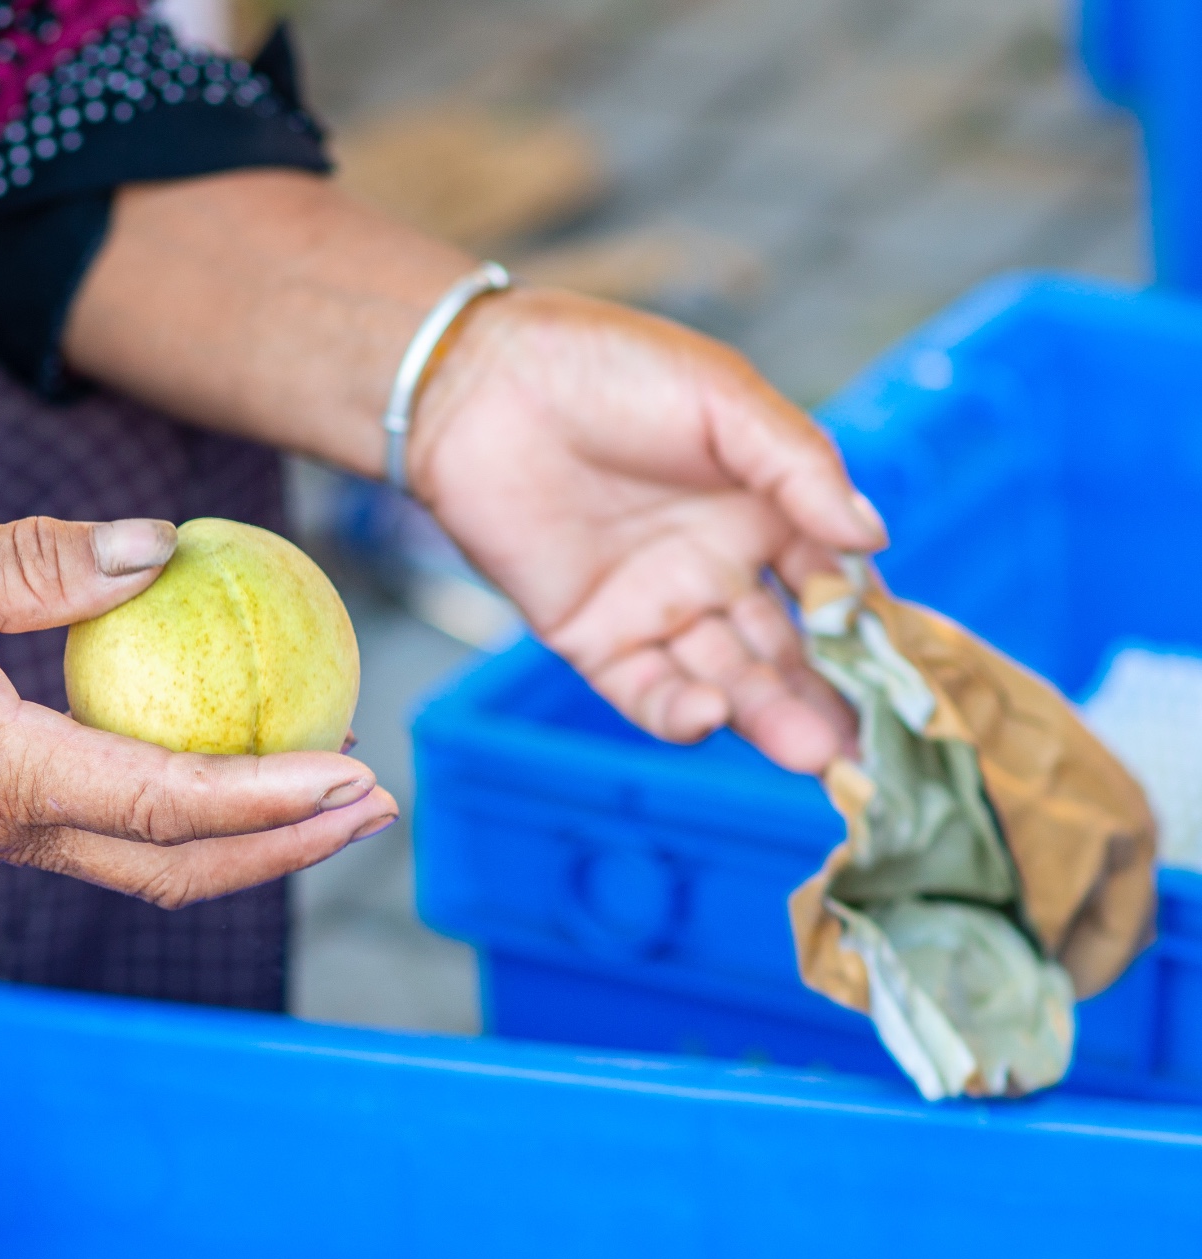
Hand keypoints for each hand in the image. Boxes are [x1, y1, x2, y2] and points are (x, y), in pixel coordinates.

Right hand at [0, 516, 397, 906]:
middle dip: (288, 848)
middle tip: (378, 802)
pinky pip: (109, 839)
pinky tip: (217, 772)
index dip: (271, 797)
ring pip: (148, 866)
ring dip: (247, 844)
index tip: (356, 775)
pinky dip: (186, 821)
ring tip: (326, 800)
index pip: (166, 803)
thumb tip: (163, 549)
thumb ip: (42, 564)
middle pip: (178, 868)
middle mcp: (9, 832)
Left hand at [410, 288, 885, 771]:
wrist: (480, 383)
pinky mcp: (593, 635)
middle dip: (829, 699)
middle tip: (868, 750)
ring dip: (769, 717)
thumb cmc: (607, 369)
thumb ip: (797, 466)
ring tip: (812, 753)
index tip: (912, 677)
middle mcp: (719, 567)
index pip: (835, 586)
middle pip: (788, 651)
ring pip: (728, 679)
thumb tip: (872, 538)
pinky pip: (645, 690)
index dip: (870, 631)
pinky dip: (681, 711)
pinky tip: (713, 712)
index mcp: (765, 509)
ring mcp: (657, 606)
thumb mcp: (723, 399)